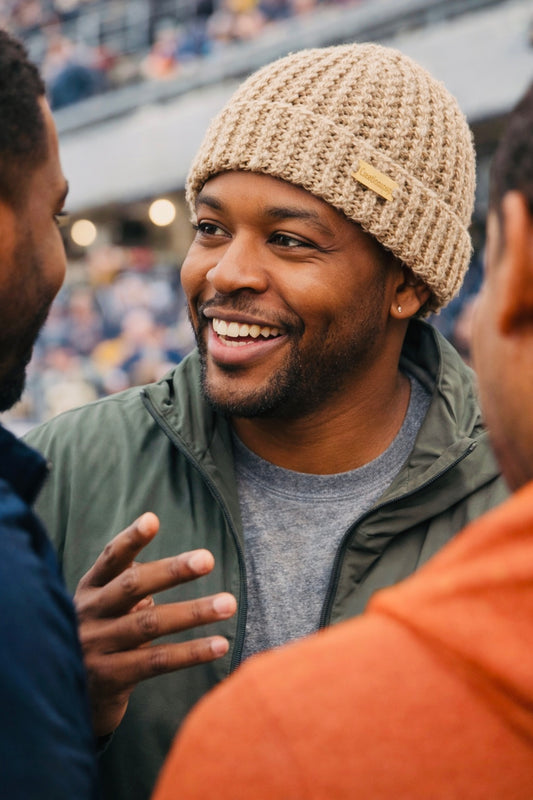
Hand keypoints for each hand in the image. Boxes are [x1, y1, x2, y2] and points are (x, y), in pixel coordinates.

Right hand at [74, 512, 236, 736]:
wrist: (70, 697)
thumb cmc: (102, 638)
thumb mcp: (107, 607)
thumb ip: (132, 585)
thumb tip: (177, 566)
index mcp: (89, 589)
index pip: (110, 558)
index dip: (130, 539)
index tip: (152, 519)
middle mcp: (88, 614)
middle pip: (132, 586)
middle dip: (172, 571)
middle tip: (207, 558)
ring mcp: (96, 646)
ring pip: (150, 623)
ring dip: (194, 612)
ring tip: (228, 603)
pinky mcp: (110, 678)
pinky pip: (157, 661)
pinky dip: (192, 652)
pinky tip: (220, 645)